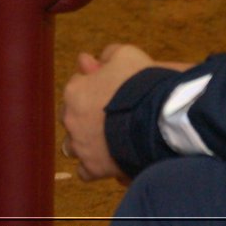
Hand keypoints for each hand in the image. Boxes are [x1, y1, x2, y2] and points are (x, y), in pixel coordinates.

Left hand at [61, 43, 166, 181]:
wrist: (155, 119)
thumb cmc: (140, 84)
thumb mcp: (127, 55)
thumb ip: (111, 54)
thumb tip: (102, 57)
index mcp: (74, 91)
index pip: (76, 85)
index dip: (93, 85)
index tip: (109, 89)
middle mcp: (71, 119)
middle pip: (71, 115)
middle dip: (84, 114)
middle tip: (106, 114)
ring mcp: (80, 145)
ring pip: (72, 145)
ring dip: (83, 141)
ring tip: (102, 139)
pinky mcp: (93, 167)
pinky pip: (85, 171)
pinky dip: (92, 166)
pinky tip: (104, 160)